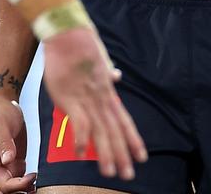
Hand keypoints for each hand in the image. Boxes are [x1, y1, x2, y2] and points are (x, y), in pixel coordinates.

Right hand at [0, 99, 35, 193]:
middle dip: (20, 191)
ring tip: (38, 184)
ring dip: (23, 190)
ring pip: (11, 189)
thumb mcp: (2, 125)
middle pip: (5, 191)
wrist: (4, 106)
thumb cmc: (1, 114)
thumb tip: (7, 161)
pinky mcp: (14, 164)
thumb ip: (5, 143)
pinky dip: (26, 185)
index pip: (3, 184)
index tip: (33, 175)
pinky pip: (18, 181)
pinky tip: (37, 180)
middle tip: (37, 184)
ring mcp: (4, 167)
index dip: (19, 185)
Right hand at [42, 27, 146, 179]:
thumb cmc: (81, 46)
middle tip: (129, 175)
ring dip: (106, 153)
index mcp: (108, 93)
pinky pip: (80, 123)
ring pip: (101, 131)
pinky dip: (82, 139)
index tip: (142, 157)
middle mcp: (102, 99)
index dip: (133, 140)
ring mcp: (88, 100)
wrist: (68, 35)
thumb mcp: (100, 61)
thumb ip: (107, 73)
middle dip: (123, 154)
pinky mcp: (71, 98)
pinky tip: (83, 154)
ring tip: (110, 172)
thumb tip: (117, 75)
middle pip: (115, 131)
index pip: (125, 121)